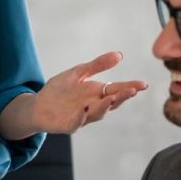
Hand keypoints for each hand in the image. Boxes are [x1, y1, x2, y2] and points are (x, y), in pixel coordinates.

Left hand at [30, 51, 147, 133]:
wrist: (38, 105)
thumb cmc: (60, 90)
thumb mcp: (79, 73)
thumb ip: (98, 65)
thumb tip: (119, 55)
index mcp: (97, 93)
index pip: (117, 90)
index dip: (130, 87)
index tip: (142, 84)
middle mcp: (94, 106)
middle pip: (111, 103)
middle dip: (122, 97)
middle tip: (132, 90)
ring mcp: (83, 117)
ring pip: (98, 113)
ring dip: (105, 106)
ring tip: (112, 98)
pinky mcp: (69, 125)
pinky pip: (77, 122)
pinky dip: (81, 116)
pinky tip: (85, 109)